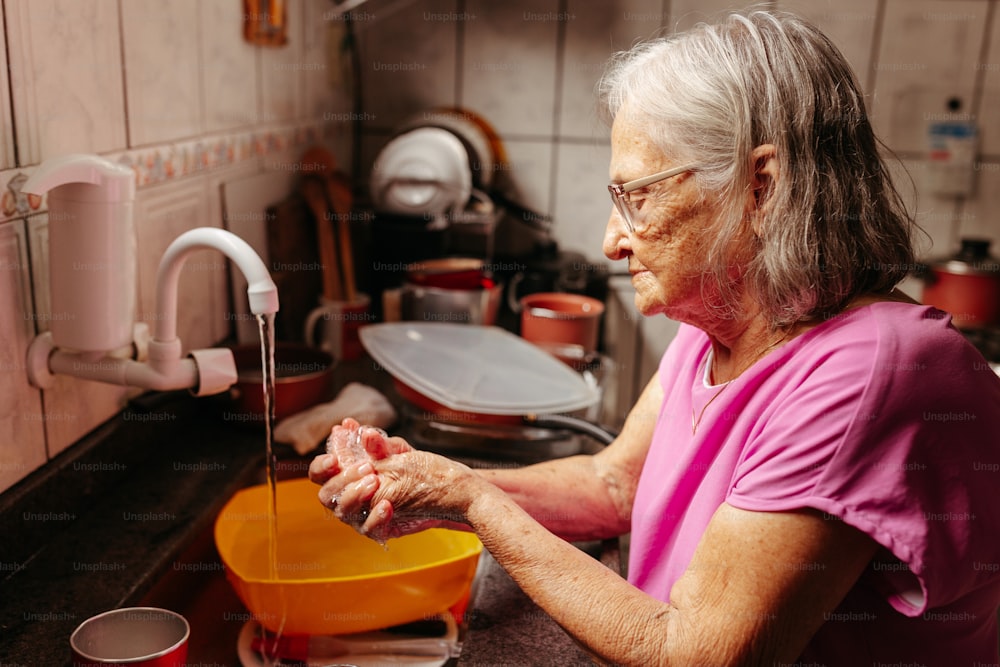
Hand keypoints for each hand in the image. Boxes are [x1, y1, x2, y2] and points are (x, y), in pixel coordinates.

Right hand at [306, 418, 407, 533]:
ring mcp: (358, 516)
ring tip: (376, 480)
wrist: (434, 488)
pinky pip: (369, 529)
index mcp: (343, 475)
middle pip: (326, 495)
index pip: (318, 474)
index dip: (320, 467)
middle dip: (343, 480)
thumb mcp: (395, 451)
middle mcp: (345, 498)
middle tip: (367, 467)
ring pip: (343, 512)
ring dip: (356, 495)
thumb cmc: (407, 466)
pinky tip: (388, 505)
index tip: (334, 459)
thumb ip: (379, 444)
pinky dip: (376, 518)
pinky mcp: (376, 530)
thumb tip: (366, 434)